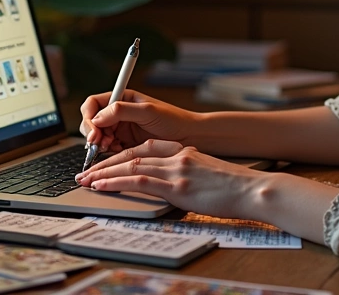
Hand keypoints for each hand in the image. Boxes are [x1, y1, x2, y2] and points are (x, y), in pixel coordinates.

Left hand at [74, 139, 265, 219]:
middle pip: (132, 154)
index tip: (106, 163)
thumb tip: (175, 184)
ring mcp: (176, 170)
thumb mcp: (207, 173)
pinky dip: (116, 182)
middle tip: (86, 172)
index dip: (121, 155)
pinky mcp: (176, 186)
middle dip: (105, 163)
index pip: (145, 149)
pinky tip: (102, 186)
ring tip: (86, 180)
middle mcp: (177, 156)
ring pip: (130, 165)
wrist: (253, 189)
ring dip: (104, 173)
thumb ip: (187, 173)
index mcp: (184, 151)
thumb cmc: (235, 187)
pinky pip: (138, 180)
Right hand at [78, 90, 199, 152]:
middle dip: (92, 133)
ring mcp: (121, 129)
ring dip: (99, 143)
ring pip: (98, 137)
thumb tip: (97, 117)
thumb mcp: (148, 111)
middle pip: (91, 121)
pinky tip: (119, 151)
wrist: (189, 137)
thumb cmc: (173, 119)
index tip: (94, 130)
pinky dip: (108, 152)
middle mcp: (118, 113)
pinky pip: (108, 148)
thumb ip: (122, 110)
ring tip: (111, 147)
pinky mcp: (125, 144)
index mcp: (122, 98)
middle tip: (100, 143)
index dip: (89, 117)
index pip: (93, 104)